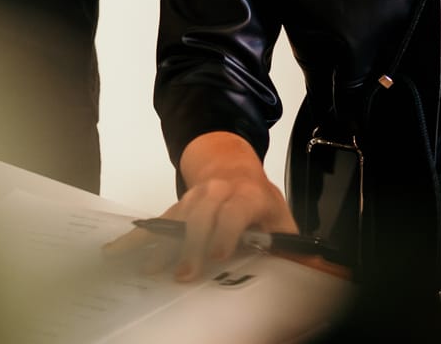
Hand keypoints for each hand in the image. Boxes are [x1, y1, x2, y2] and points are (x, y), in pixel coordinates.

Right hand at [163, 132, 295, 281]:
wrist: (232, 168)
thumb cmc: (259, 200)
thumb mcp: (280, 217)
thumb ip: (288, 242)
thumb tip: (304, 267)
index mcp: (248, 195)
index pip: (235, 212)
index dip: (227, 232)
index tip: (219, 255)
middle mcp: (218, 191)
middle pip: (202, 214)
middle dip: (193, 245)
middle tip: (186, 273)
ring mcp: (196, 195)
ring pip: (180, 215)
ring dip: (167, 243)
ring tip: (156, 268)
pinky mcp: (181, 202)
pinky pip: (165, 217)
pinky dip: (149, 234)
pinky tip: (137, 250)